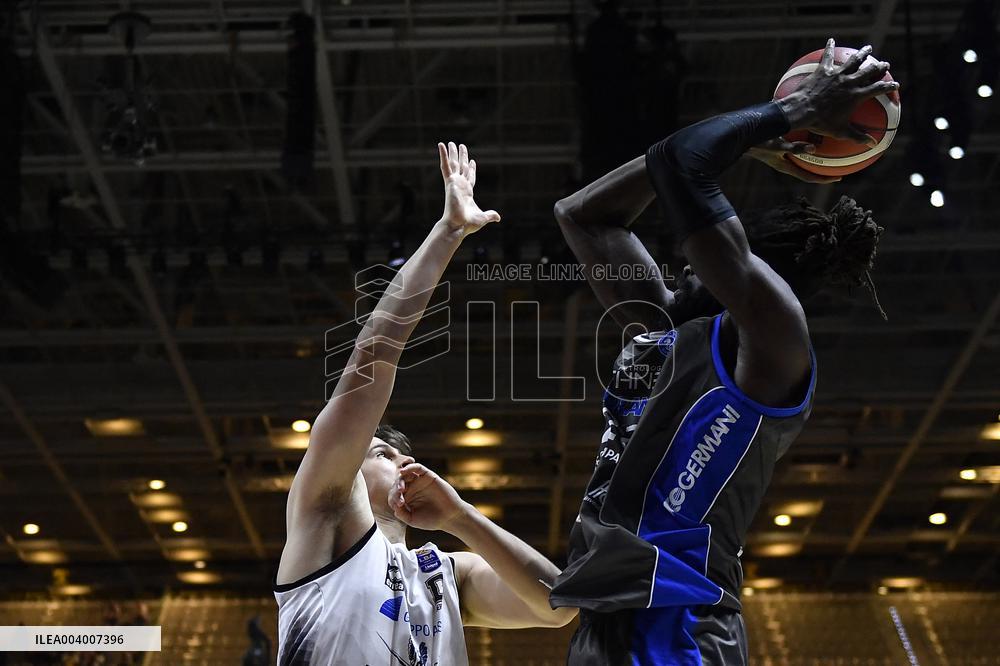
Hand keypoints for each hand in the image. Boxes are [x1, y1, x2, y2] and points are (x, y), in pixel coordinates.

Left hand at [389, 462, 469, 532]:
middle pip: (397, 484)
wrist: (450, 517)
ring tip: (401, 489)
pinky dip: (410, 467)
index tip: (399, 505)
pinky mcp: (428, 476)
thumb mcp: (412, 519)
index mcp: (407, 499)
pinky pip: (417, 468)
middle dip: (396, 490)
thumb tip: (393, 505)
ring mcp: (419, 482)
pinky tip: (403, 471)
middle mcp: (411, 489)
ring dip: (400, 480)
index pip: (394, 495)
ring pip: (405, 475)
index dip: (393, 499)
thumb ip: (401, 513)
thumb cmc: (432, 520)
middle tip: (400, 497)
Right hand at [438, 142, 500, 236]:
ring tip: (451, 143)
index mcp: (467, 193)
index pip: (470, 177)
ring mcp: (454, 183)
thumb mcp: (483, 217)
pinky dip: (442, 154)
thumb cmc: (468, 224)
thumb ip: (490, 215)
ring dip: (453, 153)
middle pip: (462, 168)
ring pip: (454, 164)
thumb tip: (498, 217)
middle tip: (461, 146)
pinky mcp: (449, 181)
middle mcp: (460, 186)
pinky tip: (441, 144)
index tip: (472, 161)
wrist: (458, 225)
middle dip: (462, 157)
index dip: (471, 169)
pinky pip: (445, 165)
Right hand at [747, 138, 841, 183]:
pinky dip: (804, 140)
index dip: (823, 180)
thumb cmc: (757, 141)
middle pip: (807, 169)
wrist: (738, 135)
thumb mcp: (777, 145)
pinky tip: (811, 127)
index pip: (808, 177)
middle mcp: (783, 162)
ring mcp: (779, 154)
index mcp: (784, 166)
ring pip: (802, 157)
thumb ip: (796, 148)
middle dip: (823, 169)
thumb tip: (814, 150)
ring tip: (829, 148)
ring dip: (814, 156)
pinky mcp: (776, 144)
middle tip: (839, 166)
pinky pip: (795, 144)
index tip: (838, 179)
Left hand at [776, 39, 898, 144]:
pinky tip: (831, 40)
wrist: (801, 111)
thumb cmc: (820, 123)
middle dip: (879, 67)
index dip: (888, 86)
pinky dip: (830, 48)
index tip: (895, 85)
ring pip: (854, 60)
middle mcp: (850, 82)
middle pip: (869, 71)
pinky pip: (828, 56)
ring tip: (868, 49)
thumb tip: (872, 144)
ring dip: (862, 54)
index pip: (878, 89)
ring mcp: (837, 74)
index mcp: (857, 95)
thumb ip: (857, 136)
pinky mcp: (824, 70)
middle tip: (885, 65)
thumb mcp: (840, 131)